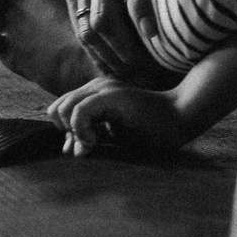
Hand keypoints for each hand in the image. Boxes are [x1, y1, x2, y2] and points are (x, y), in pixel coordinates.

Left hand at [47, 77, 193, 156]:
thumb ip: (89, 137)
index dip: (65, 130)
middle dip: (64, 131)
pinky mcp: (111, 95)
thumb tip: (66, 150)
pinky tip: (95, 141)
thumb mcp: (112, 135)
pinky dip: (80, 130)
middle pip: (57, 107)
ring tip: (93, 143)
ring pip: (64, 108)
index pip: (61, 108)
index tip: (85, 146)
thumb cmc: (150, 129)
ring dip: (72, 131)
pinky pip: (78, 112)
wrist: (179, 118)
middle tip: (88, 145)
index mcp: (96, 92)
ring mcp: (104, 88)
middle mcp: (97, 86)